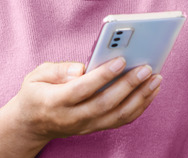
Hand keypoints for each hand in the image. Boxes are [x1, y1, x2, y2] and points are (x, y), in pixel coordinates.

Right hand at [9, 57, 162, 142]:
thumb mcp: (35, 77)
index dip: (102, 75)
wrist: (31, 125)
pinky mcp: (96, 127)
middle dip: (128, 85)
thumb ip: (57, 70)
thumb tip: (81, 68)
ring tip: (156, 78)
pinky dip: (140, 106)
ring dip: (141, 97)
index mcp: (55, 101)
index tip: (121, 60)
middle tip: (146, 67)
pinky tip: (151, 90)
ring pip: (118, 115)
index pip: (82, 89)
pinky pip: (122, 120)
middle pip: (105, 103)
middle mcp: (73, 117)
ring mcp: (86, 126)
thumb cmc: (36, 93)